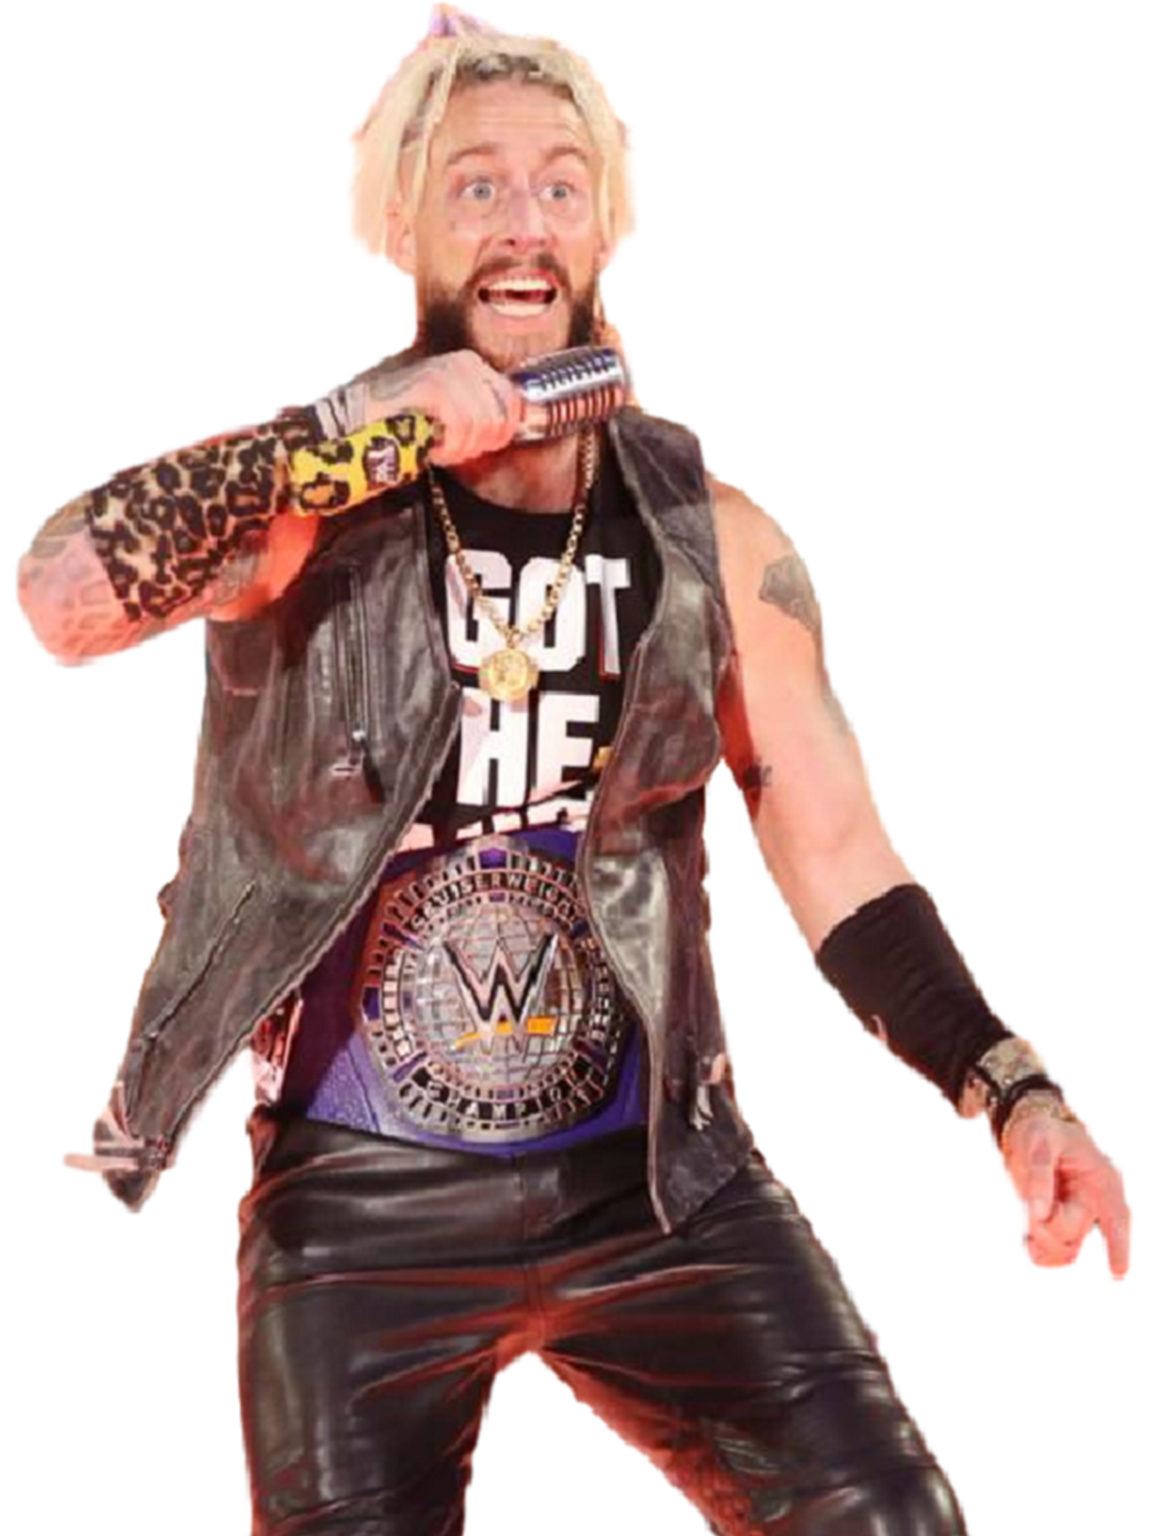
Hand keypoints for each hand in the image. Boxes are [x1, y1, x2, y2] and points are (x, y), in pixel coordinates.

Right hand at [363, 350, 522, 465]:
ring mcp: (449, 372)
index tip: (481, 446)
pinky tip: (432, 447)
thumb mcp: (452, 411)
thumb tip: (509, 429)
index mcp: (472, 364)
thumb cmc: (406, 421)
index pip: (512, 401)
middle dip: (477, 444)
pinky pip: (460, 428)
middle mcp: (464, 363)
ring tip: (438, 447)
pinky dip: (447, 447)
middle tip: (451, 449)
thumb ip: (482, 414)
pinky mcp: (434, 386)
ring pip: (480, 426)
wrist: (361, 419)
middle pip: (498, 418)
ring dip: (459, 448)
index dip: (501, 432)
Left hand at [1002, 1100, 1130, 1275]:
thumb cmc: (1042, 1131)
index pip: (1117, 1217)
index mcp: (1103, 1181)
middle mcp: (1096, 1203)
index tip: (1117, 1272)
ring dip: (1041, 1240)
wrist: (1032, 1130)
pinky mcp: (1065, 1224)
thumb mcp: (1039, 1143)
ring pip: (1065, 1250)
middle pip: (1073, 1235)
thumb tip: (1039, 1214)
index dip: (1118, 1246)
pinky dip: (1040, 1252)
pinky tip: (1026, 1241)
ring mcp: (1082, 1217)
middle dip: (1045, 1227)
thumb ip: (1040, 1176)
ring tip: (1026, 1218)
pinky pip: (1057, 1253)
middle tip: (1027, 1208)